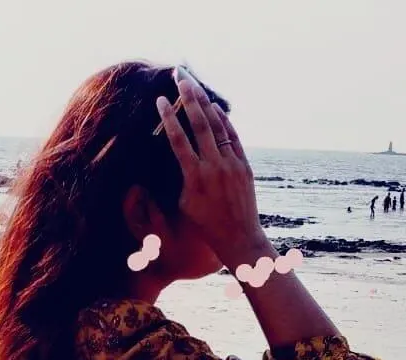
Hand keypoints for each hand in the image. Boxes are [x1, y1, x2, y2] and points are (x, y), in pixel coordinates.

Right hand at [156, 68, 266, 266]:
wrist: (238, 237)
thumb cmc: (205, 225)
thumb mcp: (183, 203)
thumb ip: (178, 176)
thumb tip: (171, 154)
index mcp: (194, 176)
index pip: (177, 139)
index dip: (168, 117)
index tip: (160, 99)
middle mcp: (213, 166)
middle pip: (199, 123)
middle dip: (188, 96)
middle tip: (180, 76)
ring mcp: (231, 164)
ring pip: (217, 125)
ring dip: (205, 102)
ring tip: (195, 85)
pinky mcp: (244, 165)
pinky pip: (233, 136)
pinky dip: (223, 120)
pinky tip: (215, 108)